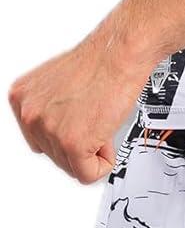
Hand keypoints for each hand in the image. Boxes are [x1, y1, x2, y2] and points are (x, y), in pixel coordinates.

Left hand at [7, 19, 149, 183]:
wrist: (119, 53)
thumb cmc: (99, 62)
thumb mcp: (56, 83)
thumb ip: (49, 109)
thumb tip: (56, 126)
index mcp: (22, 98)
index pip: (39, 139)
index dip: (66, 132)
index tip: (78, 119)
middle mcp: (29, 114)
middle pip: (54, 156)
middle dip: (79, 142)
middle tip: (93, 115)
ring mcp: (48, 129)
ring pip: (72, 166)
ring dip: (92, 148)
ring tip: (99, 118)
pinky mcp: (72, 144)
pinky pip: (88, 174)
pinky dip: (103, 162)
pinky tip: (106, 133)